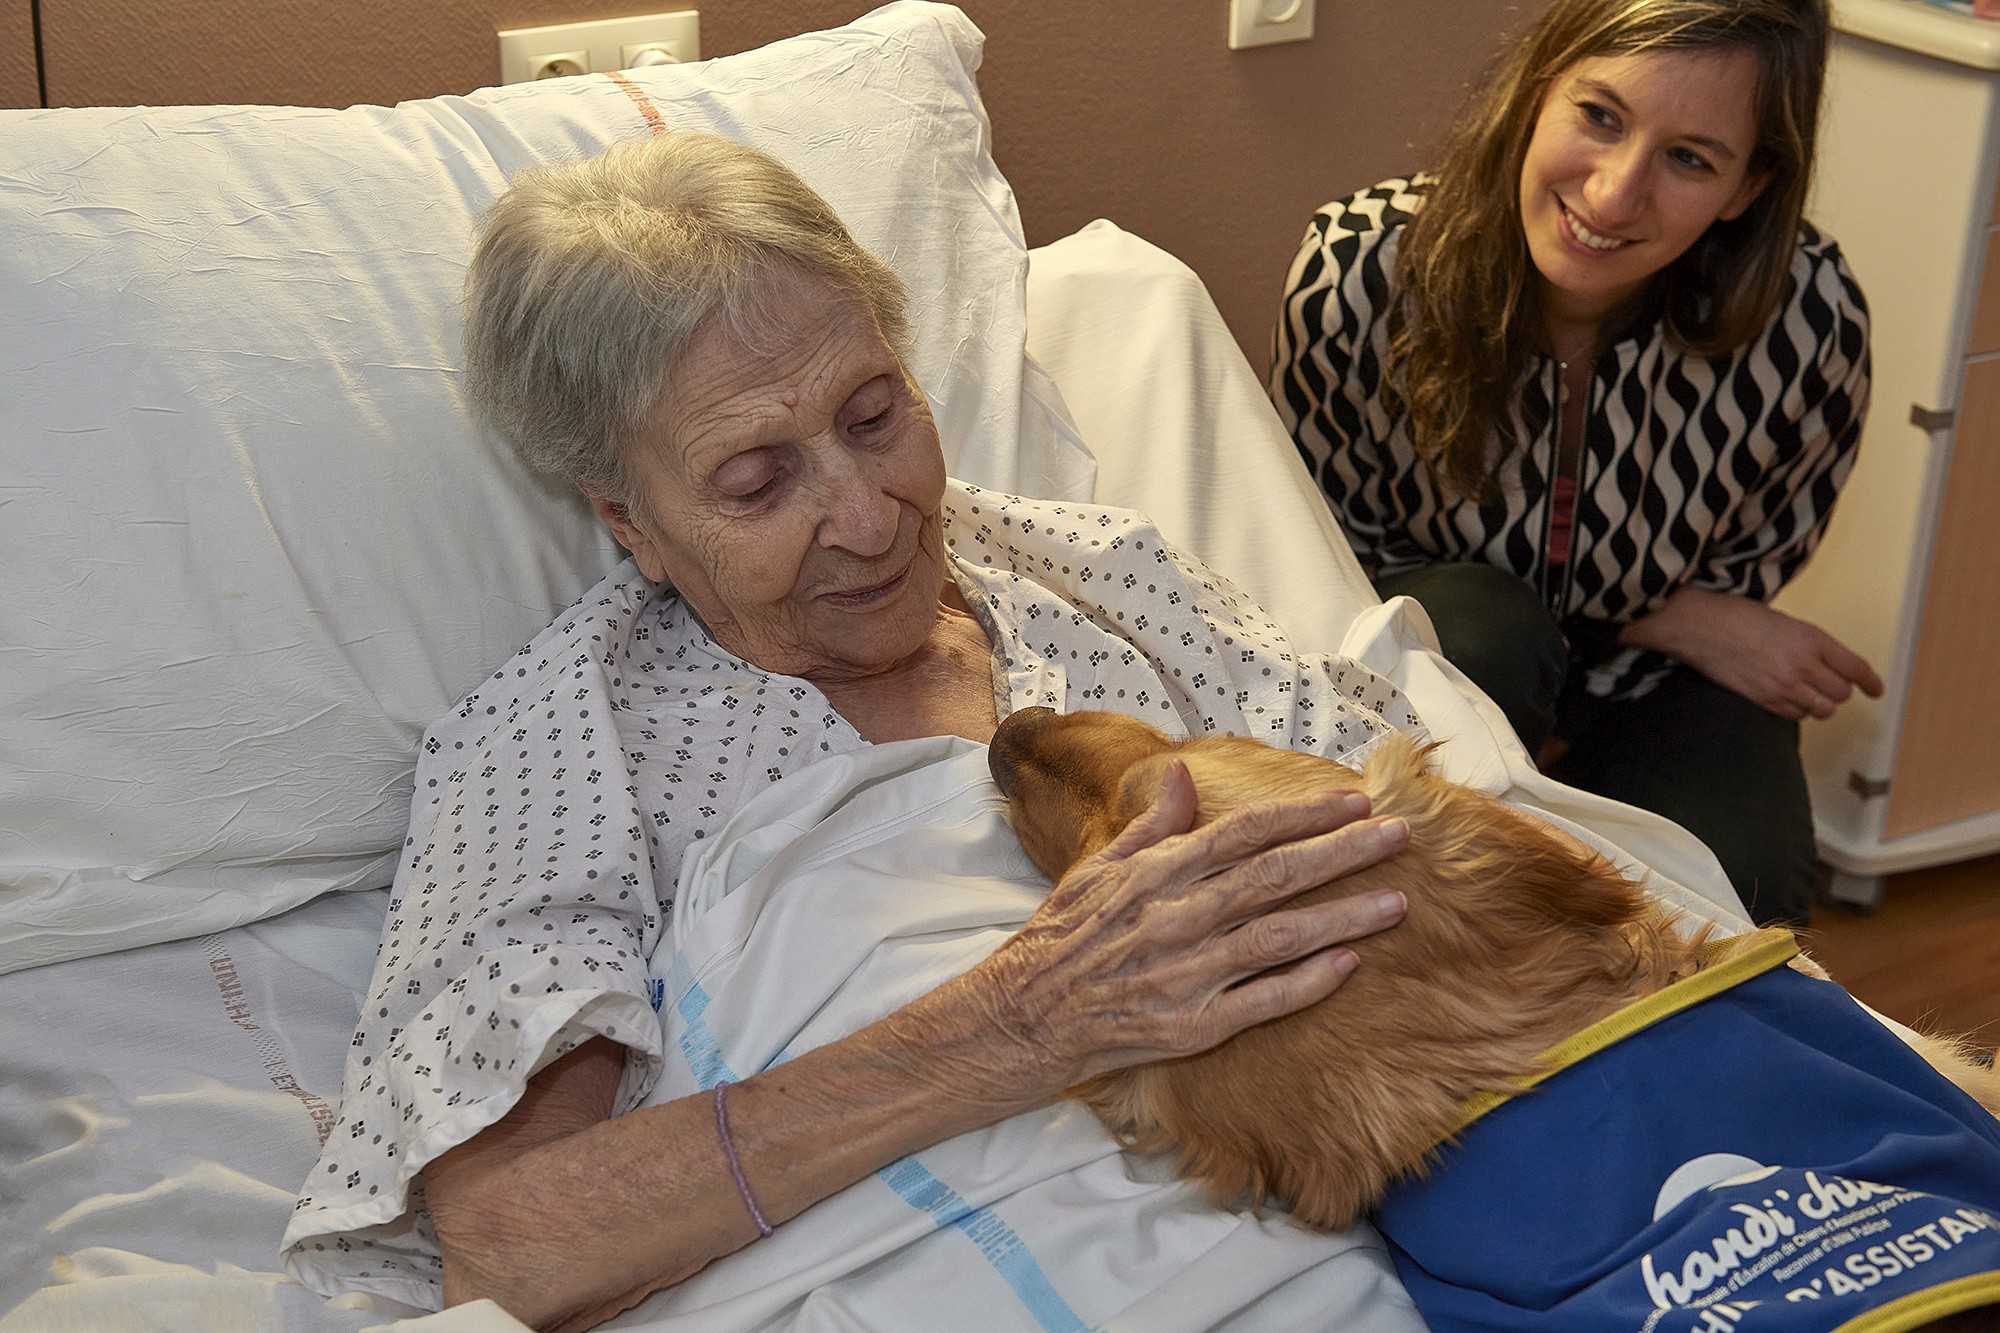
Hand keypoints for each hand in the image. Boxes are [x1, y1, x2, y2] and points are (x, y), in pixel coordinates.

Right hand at [913, 762, 1408, 1111]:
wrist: (1023, 1018)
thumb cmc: (1063, 939)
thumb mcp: (1098, 867)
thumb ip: (1153, 825)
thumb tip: (1189, 776)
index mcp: (1156, 873)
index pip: (1244, 833)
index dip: (1303, 816)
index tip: (1354, 802)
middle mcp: (1176, 917)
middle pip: (1274, 877)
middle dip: (1342, 855)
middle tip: (1399, 838)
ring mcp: (1187, 974)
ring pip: (1278, 937)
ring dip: (1341, 918)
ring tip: (1396, 903)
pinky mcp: (1191, 1026)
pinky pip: (1261, 1002)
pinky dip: (1305, 983)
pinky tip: (1348, 966)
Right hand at [1619, 587, 1882, 720]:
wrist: (1699, 626)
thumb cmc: (1735, 615)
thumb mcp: (1784, 621)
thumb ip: (1809, 643)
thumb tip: (1824, 663)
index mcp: (1812, 639)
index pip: (1856, 668)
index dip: (1870, 682)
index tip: (1875, 690)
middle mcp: (1803, 665)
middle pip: (1841, 693)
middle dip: (1838, 691)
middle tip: (1829, 685)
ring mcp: (1783, 685)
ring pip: (1822, 709)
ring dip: (1819, 704)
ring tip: (1808, 694)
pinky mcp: (1763, 699)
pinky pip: (1795, 716)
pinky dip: (1797, 711)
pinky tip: (1787, 698)